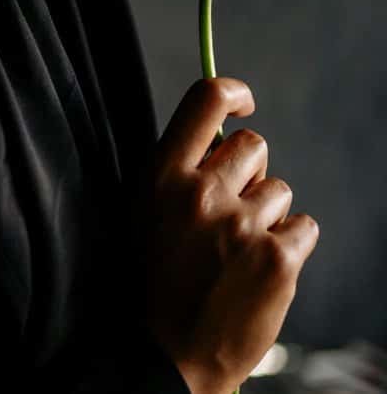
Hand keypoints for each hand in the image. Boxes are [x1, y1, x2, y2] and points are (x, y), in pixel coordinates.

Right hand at [145, 78, 319, 393]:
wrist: (167, 354)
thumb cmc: (152, 285)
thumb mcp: (144, 215)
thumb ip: (177, 175)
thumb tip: (221, 145)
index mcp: (161, 177)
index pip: (205, 100)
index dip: (232, 92)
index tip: (241, 104)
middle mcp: (201, 193)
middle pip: (253, 146)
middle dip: (248, 172)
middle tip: (227, 211)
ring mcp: (242, 224)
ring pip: (280, 190)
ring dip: (265, 214)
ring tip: (235, 252)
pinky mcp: (277, 258)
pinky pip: (303, 227)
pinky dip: (287, 246)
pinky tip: (258, 270)